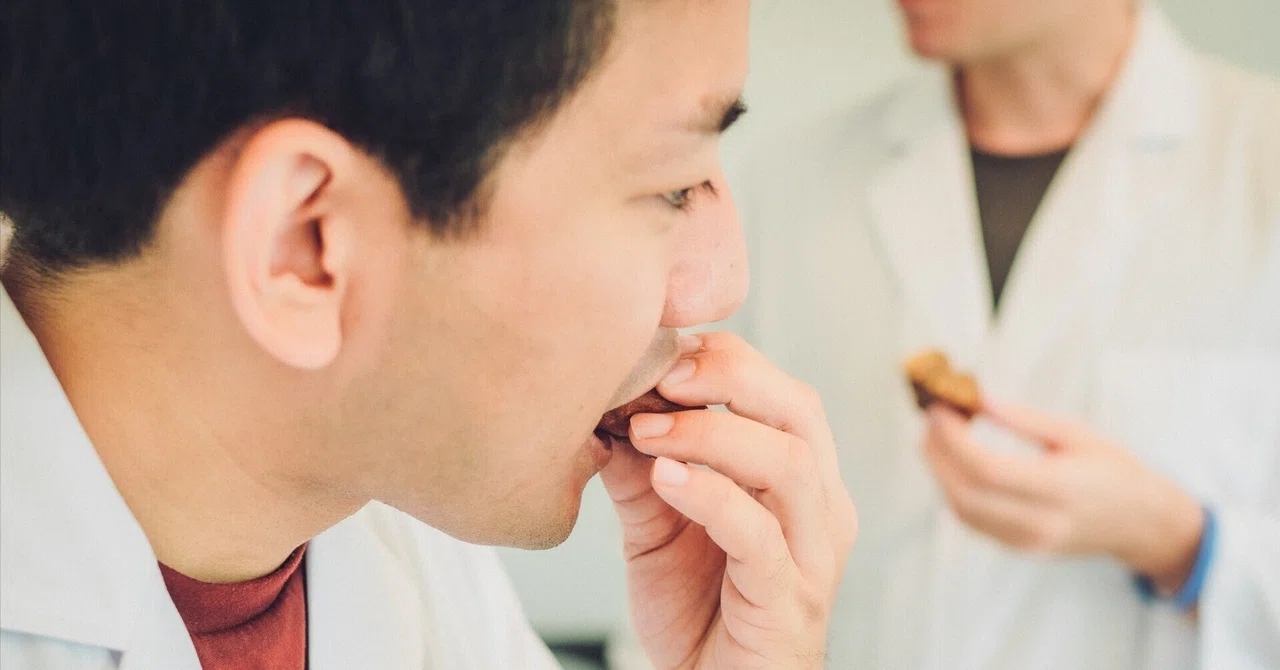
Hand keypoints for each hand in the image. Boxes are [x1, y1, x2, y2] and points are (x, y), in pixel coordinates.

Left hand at [600, 332, 856, 669]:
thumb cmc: (697, 608)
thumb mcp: (656, 523)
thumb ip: (641, 466)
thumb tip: (603, 406)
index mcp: (799, 478)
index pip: (781, 391)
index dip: (724, 359)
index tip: (659, 351)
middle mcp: (820, 507)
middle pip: (799, 410)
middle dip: (729, 377)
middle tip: (660, 376)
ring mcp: (812, 553)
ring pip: (789, 463)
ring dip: (711, 434)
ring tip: (647, 432)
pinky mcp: (789, 598)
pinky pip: (761, 535)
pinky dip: (711, 495)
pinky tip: (665, 479)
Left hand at [923, 402, 1203, 591]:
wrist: (1141, 523)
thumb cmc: (1113, 470)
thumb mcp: (1076, 434)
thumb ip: (1024, 419)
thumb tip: (977, 399)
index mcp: (1061, 489)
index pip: (988, 470)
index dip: (954, 440)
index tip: (939, 410)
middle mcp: (1041, 523)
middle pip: (966, 495)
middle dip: (937, 455)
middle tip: (931, 420)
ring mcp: (1028, 543)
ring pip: (963, 512)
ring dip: (940, 472)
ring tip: (937, 436)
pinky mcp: (1020, 549)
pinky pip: (973, 522)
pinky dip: (954, 490)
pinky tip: (953, 463)